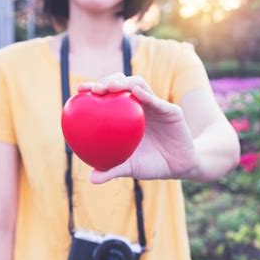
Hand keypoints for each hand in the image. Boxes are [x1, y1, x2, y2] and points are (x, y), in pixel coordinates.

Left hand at [77, 73, 198, 183]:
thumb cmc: (152, 164)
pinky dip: (147, 96)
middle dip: (107, 80)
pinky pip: (157, 101)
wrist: (180, 167)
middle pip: (121, 84)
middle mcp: (139, 105)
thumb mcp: (131, 168)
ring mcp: (155, 105)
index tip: (79, 90)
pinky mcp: (171, 110)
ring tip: (111, 87)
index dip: (94, 88)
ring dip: (124, 83)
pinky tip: (137, 93)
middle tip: (94, 89)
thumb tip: (91, 179)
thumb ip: (112, 170)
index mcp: (126, 115)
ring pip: (138, 85)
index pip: (108, 96)